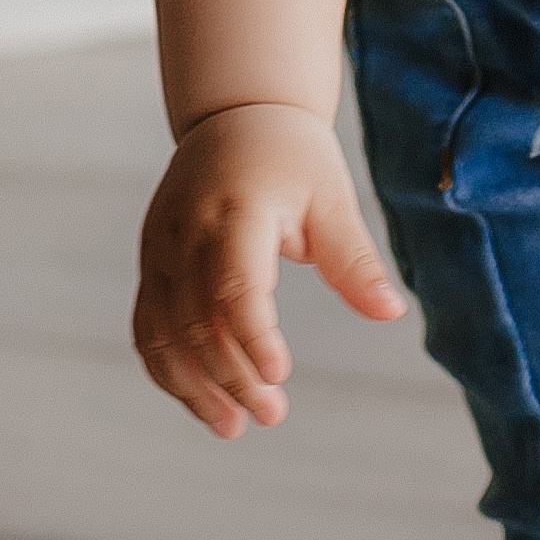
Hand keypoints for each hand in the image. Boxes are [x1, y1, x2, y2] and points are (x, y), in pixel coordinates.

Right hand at [133, 100, 405, 438]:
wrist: (236, 113)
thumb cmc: (292, 158)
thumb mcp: (331, 198)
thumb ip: (354, 260)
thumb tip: (392, 313)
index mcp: (236, 211)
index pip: (235, 286)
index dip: (254, 337)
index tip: (281, 376)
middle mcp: (187, 231)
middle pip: (197, 320)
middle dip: (232, 376)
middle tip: (272, 415)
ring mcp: (160, 248)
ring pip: (162, 333)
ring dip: (194, 386)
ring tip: (233, 426)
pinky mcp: (150, 262)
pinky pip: (148, 327)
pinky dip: (169, 369)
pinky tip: (202, 399)